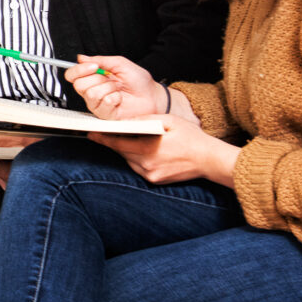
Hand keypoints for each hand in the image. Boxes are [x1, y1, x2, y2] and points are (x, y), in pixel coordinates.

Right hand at [68, 55, 165, 120]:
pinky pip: (102, 103)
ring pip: (91, 94)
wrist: (152, 96)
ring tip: (118, 90)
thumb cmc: (139, 82)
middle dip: (97, 78)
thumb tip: (82, 58)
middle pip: (79, 85)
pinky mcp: (105, 114)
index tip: (93, 66)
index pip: (73, 75)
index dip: (78, 70)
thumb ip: (101, 60)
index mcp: (94, 78)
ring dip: (109, 88)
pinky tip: (120, 99)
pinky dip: (114, 98)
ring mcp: (98, 104)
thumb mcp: (121, 64)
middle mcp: (93, 91)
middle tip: (110, 79)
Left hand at [94, 117, 239, 185]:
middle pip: (122, 152)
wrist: (210, 160)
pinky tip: (144, 150)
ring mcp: (150, 175)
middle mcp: (146, 165)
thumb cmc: (192, 139)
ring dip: (127, 150)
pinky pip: (138, 167)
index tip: (91, 133)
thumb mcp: (169, 121)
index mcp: (148, 150)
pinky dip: (137, 158)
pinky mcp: (155, 180)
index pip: (117, 144)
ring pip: (129, 160)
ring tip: (130, 139)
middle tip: (108, 132)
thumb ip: (145, 120)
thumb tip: (126, 121)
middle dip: (115, 142)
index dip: (102, 138)